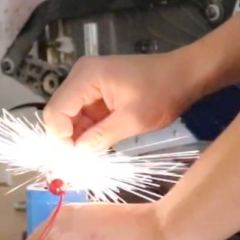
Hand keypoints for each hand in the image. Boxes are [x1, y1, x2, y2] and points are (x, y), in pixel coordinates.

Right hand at [43, 53, 200, 150]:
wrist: (183, 75)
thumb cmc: (161, 93)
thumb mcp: (132, 120)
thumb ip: (101, 137)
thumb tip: (77, 156)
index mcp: (86, 76)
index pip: (56, 110)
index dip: (59, 138)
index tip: (72, 161)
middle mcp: (80, 76)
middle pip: (58, 112)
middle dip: (66, 139)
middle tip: (77, 164)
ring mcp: (87, 82)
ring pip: (68, 116)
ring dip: (76, 137)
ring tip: (88, 157)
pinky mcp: (95, 91)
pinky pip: (82, 114)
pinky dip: (86, 131)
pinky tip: (95, 145)